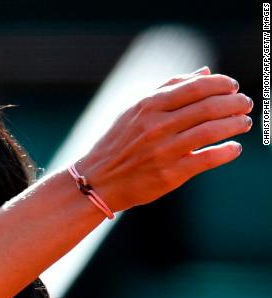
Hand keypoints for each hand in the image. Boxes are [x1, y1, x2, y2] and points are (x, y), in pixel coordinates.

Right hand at [77, 67, 251, 211]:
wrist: (96, 181)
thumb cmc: (118, 144)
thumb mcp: (135, 110)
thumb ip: (168, 89)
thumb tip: (205, 72)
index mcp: (147, 106)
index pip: (195, 87)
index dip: (221, 84)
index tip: (232, 87)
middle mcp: (156, 126)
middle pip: (208, 107)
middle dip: (234, 103)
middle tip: (244, 104)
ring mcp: (163, 150)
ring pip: (211, 130)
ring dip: (235, 124)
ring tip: (244, 123)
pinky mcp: (169, 174)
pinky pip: (207, 159)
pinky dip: (226, 151)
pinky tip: (234, 148)